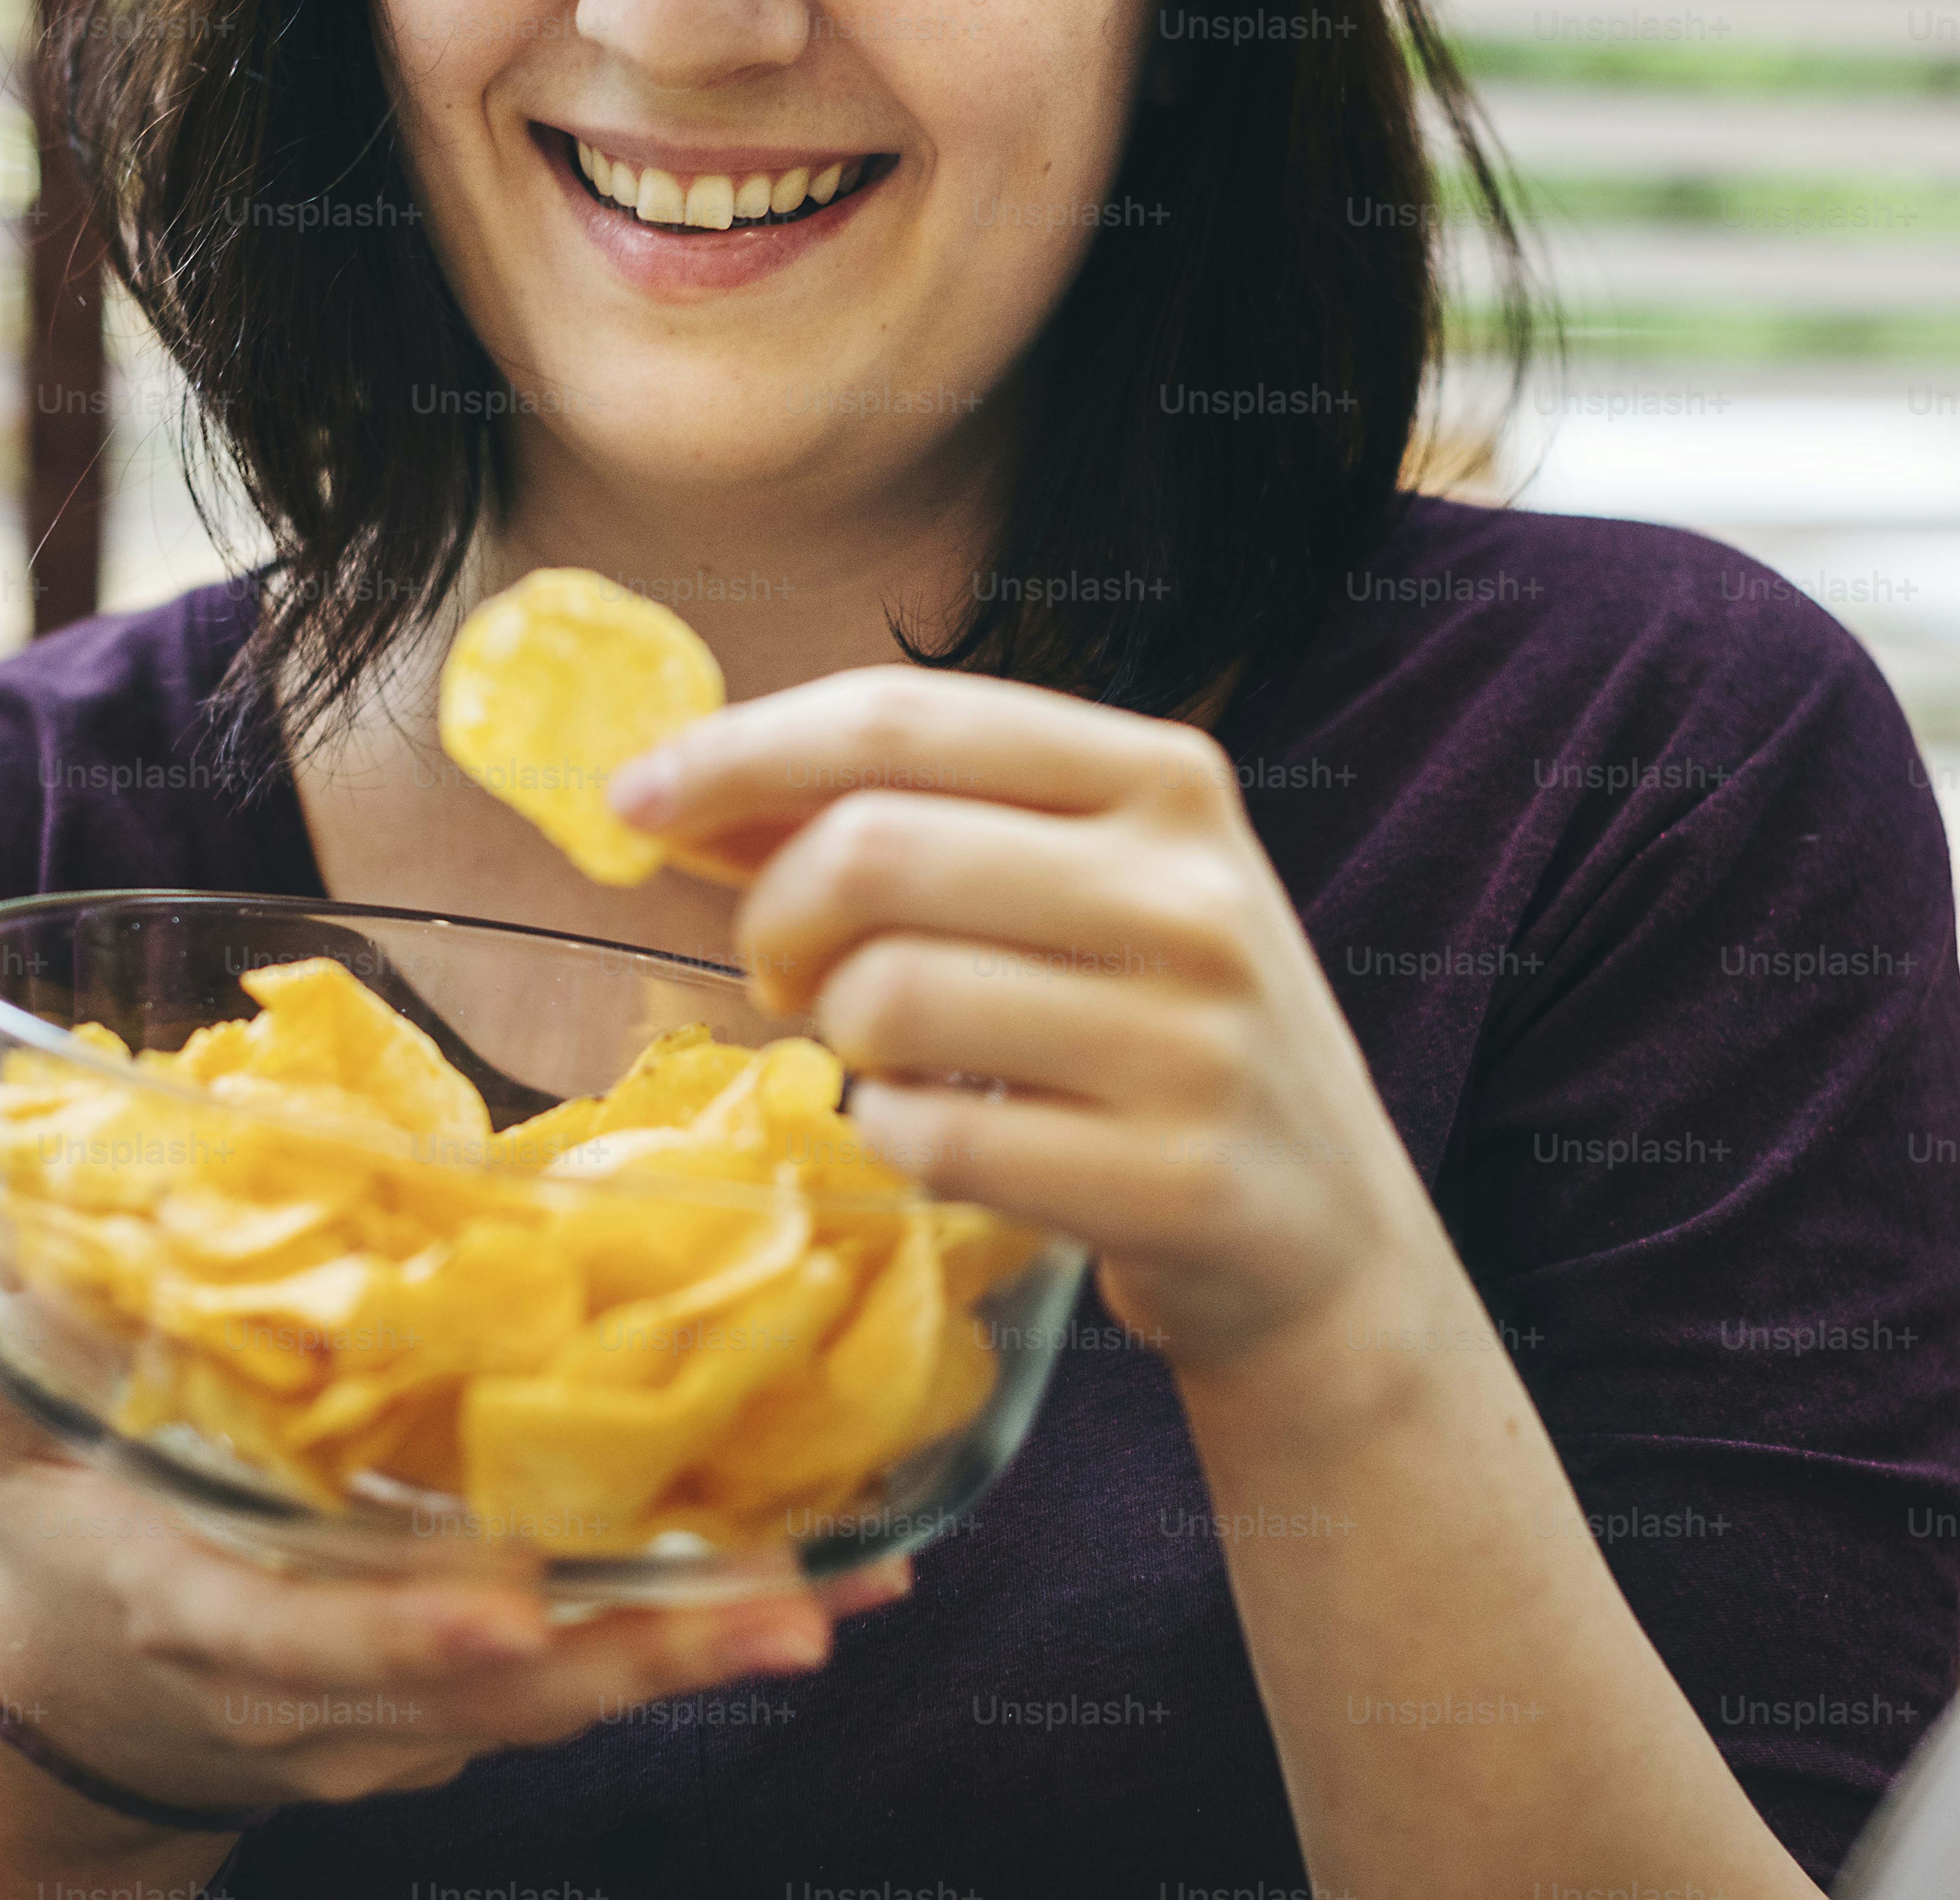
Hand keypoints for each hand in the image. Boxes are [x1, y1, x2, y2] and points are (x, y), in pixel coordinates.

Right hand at [0, 1059, 909, 1811]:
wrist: (87, 1703)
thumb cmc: (41, 1515)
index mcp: (187, 1599)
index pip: (295, 1633)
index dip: (399, 1631)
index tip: (507, 1610)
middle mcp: (308, 1682)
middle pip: (479, 1695)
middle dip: (625, 1661)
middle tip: (775, 1607)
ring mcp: (398, 1715)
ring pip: (561, 1706)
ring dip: (698, 1652)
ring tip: (837, 1593)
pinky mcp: (471, 1712)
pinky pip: (597, 1685)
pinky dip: (705, 1640)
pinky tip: (841, 1585)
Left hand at [615, 668, 1444, 1376]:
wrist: (1324, 1239)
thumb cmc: (1159, 1033)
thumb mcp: (1083, 888)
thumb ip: (915, 822)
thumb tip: (684, 796)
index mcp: (1166, 780)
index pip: (901, 721)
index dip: (739, 751)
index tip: (634, 800)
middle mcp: (1190, 892)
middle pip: (871, 849)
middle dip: (773, 916)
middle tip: (779, 973)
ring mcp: (1192, 1040)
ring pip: (886, 997)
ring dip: (837, 1038)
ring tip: (883, 1056)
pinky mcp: (1172, 1178)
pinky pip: (933, 1136)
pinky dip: (891, 1139)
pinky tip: (938, 1134)